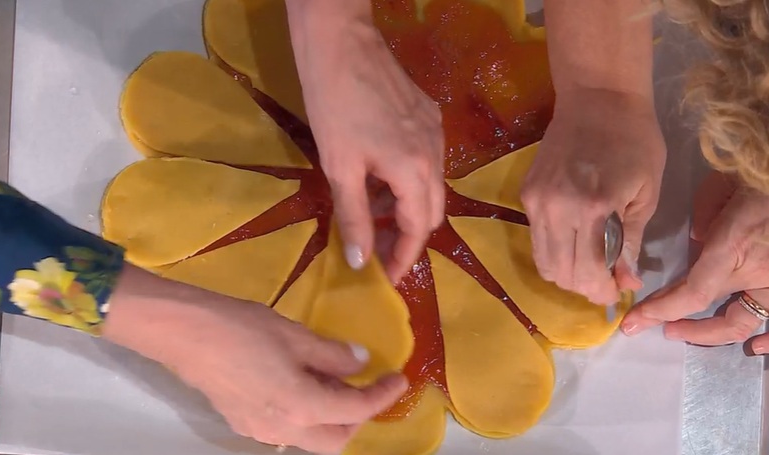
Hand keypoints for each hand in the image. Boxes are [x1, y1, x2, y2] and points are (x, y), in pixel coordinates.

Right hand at [104, 265, 407, 453]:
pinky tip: (302, 382)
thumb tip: (360, 363)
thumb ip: (332, 354)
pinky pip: (285, 428)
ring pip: (309, 438)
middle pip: (335, 440)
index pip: (356, 410)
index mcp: (301, 406)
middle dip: (357, 418)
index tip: (398, 378)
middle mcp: (283, 429)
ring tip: (333, 380)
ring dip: (330, 417)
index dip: (382, 395)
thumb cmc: (239, 327)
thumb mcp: (294, 334)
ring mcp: (259, 430)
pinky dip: (304, 413)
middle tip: (366, 386)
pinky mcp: (242, 422)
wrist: (181, 332)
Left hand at [287, 0, 444, 281]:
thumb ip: (353, 217)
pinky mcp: (427, 115)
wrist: (341, 44)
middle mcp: (435, 154)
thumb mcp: (339, 168)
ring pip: (430, 186)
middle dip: (407, 236)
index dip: (402, 258)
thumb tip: (360, 263)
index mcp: (415, 171)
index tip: (385, 278)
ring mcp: (434, 132)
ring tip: (370, 218)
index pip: (418, 228)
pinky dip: (407, 183)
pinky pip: (426, 162)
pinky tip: (377, 182)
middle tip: (377, 252)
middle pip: (432, 211)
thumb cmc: (334, 106)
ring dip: (405, 208)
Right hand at [520, 89, 665, 303]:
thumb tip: (628, 281)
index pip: (588, 272)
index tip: (617, 291)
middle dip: (584, 287)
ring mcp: (536, 201)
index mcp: (593, 208)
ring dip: (566, 273)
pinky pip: (536, 238)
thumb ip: (631, 241)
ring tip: (589, 267)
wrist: (598, 97)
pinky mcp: (526, 193)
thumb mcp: (646, 193)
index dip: (602, 291)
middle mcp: (556, 209)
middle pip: (561, 273)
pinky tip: (575, 243)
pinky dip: (554, 251)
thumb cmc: (635, 140)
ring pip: (543, 261)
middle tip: (605, 283)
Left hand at [622, 172, 768, 354]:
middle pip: (709, 308)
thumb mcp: (724, 180)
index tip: (635, 320)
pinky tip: (762, 346)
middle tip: (655, 323)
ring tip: (690, 334)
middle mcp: (758, 272)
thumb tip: (697, 241)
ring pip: (747, 322)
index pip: (691, 293)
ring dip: (713, 335)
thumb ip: (704, 212)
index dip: (660, 310)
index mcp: (732, 246)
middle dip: (674, 319)